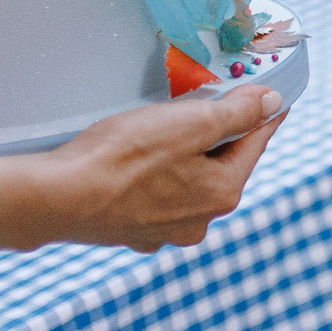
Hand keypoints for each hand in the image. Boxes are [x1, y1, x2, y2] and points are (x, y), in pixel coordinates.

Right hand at [36, 84, 284, 251]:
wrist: (56, 198)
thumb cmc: (124, 156)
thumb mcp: (191, 122)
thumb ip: (237, 112)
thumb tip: (271, 103)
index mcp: (223, 193)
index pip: (255, 143)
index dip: (264, 114)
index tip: (274, 99)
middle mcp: (200, 220)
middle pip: (222, 165)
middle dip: (218, 136)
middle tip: (212, 107)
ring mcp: (164, 231)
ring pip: (187, 183)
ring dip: (183, 159)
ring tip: (166, 134)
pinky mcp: (130, 231)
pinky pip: (154, 198)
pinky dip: (152, 179)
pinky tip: (136, 166)